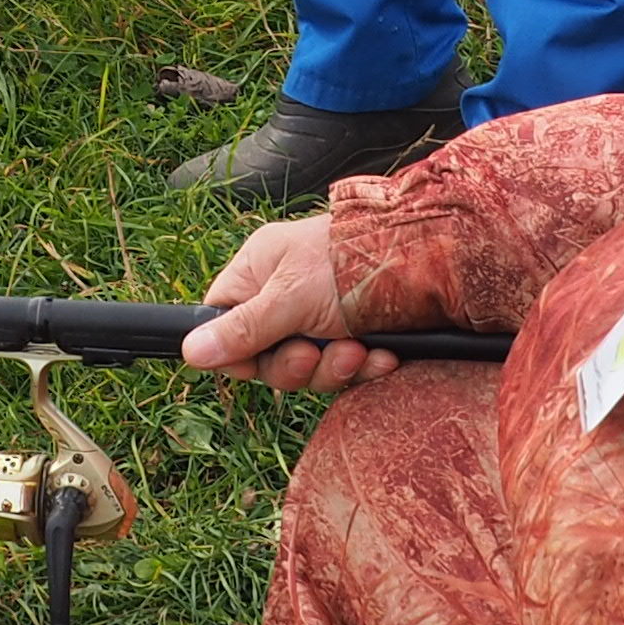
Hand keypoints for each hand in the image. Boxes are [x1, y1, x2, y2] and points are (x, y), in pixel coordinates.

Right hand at [184, 214, 396, 393]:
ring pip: (310, 367)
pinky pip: (347, 367)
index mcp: (259, 270)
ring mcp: (324, 315)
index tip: (255, 362)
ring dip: (334, 368)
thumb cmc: (352, 260)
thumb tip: (189, 352)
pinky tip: (383, 356)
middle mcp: (288, 293)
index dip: (237, 352)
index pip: (224, 322)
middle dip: (295, 364)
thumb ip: (242, 330)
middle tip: (314, 353)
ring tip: (357, 352)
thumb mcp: (290, 297)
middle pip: (267, 355)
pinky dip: (365, 366)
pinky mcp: (359, 333)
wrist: (434, 257)